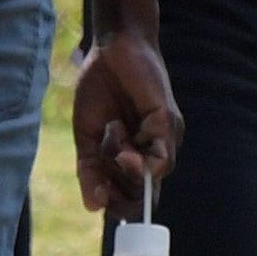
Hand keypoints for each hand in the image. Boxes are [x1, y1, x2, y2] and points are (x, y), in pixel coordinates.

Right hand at [71, 24, 180, 220]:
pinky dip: (139, 153)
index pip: (134, 199)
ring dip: (125, 164)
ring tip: (111, 132)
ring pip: (151, 178)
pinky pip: (162, 157)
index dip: (117, 207)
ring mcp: (165, 139)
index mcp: (134, 158)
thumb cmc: (100, 89)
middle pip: (143, 195)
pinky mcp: (169, 123)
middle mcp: (153, 152)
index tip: (97, 197)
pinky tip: (120, 130)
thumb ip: (90, 171)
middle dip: (118, 188)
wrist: (110, 48)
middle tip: (102, 162)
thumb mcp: (87, 136)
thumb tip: (93, 207)